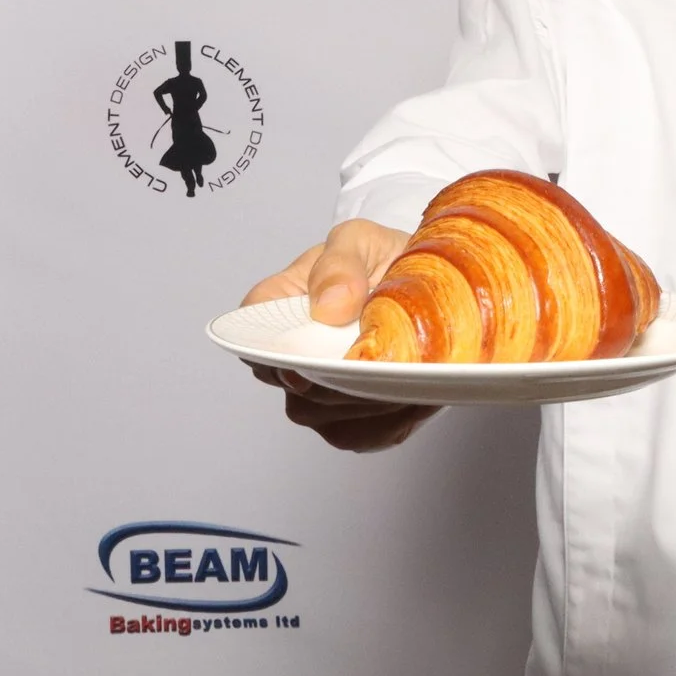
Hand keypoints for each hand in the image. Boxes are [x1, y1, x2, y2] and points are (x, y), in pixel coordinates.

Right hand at [240, 218, 436, 452]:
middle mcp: (291, 356)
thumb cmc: (377, 256)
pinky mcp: (352, 414)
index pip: (252, 341)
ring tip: (404, 378)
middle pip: (295, 391)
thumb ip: (339, 264)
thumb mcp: (359, 240)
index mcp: (277, 308)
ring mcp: (318, 389)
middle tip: (379, 365)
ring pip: (325, 418)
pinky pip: (359, 435)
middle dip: (337, 384)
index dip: (279, 355)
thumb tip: (329, 307)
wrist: (423, 278)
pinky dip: (388, 422)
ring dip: (366, 405)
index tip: (316, 357)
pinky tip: (411, 399)